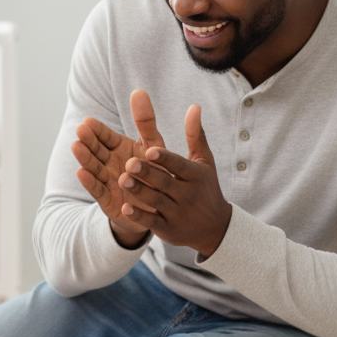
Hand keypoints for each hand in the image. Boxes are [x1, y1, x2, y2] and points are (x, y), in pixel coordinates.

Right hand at [71, 89, 170, 246]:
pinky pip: (98, 190)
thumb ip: (146, 121)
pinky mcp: (107, 201)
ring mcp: (107, 182)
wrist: (157, 208)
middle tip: (80, 130)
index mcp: (120, 149)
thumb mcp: (153, 146)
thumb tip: (139, 90)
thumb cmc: (155, 173)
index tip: (88, 121)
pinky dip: (90, 182)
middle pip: (97, 150)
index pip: (106, 137)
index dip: (98, 130)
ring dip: (85, 158)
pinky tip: (81, 173)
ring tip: (76, 147)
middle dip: (89, 141)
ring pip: (94, 168)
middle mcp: (110, 164)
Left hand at [117, 104, 231, 258]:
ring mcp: (178, 213)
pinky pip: (152, 222)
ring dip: (139, 191)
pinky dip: (139, 216)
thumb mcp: (203, 162)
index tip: (150, 150)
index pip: (178, 165)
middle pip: (164, 182)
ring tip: (122, 180)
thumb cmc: (205, 187)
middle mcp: (187, 194)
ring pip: (156, 201)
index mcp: (195, 175)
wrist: (215, 227)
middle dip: (147, 173)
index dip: (165, 158)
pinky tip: (125, 207)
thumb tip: (194, 106)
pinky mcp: (168, 230)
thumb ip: (195, 135)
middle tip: (129, 163)